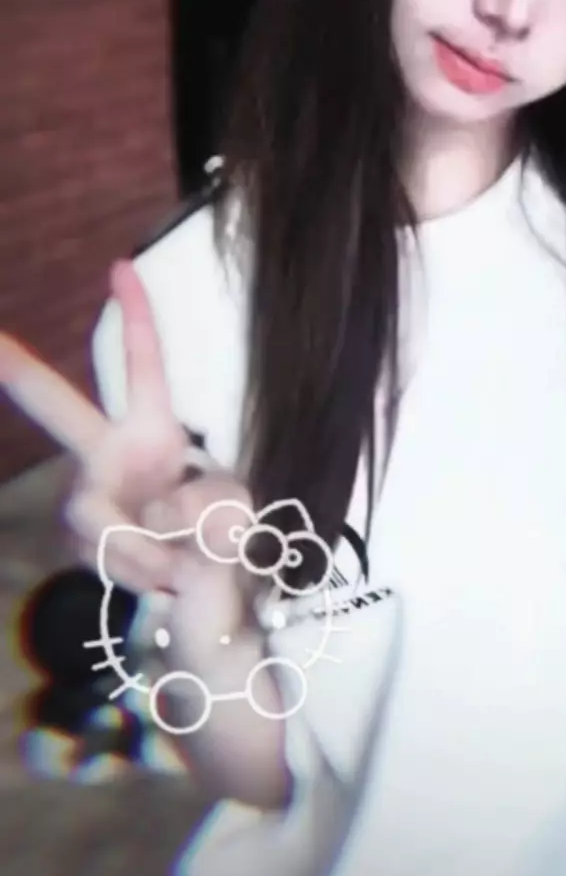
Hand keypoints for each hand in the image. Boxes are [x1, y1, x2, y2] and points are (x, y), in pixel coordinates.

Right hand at [0, 261, 256, 661]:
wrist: (201, 607)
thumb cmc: (219, 542)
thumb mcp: (234, 512)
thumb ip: (201, 503)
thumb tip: (154, 515)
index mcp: (154, 430)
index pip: (144, 367)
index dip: (136, 317)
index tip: (121, 268)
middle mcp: (109, 454)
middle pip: (59, 406)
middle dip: (17, 370)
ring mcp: (86, 497)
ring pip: (95, 512)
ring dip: (144, 545)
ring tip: (176, 562)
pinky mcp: (79, 540)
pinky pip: (104, 550)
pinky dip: (139, 568)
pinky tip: (158, 577)